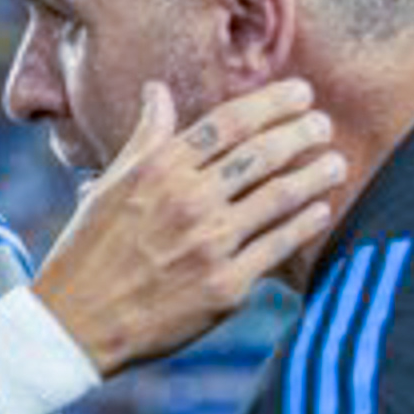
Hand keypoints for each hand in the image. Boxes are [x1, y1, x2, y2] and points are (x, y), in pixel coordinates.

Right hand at [32, 80, 345, 376]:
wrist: (77, 322)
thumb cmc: (90, 249)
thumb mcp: (111, 183)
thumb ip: (146, 137)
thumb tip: (157, 90)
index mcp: (159, 170)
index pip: (229, 123)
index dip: (271, 102)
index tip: (300, 92)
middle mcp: (187, 200)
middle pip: (261, 153)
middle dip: (301, 131)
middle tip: (324, 122)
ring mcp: (209, 244)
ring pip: (279, 196)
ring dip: (315, 174)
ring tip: (336, 161)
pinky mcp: (225, 287)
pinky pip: (278, 246)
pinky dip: (305, 223)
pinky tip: (320, 210)